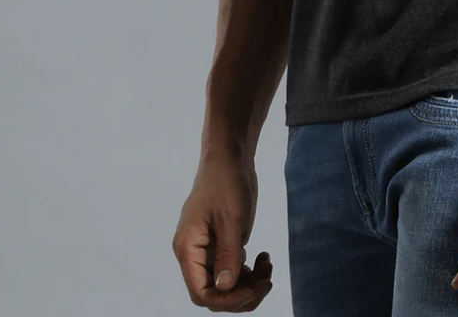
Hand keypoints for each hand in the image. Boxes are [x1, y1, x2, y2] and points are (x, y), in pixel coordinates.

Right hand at [171, 150, 272, 310]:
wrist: (231, 157)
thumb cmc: (227, 182)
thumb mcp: (231, 219)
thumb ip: (227, 255)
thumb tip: (225, 288)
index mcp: (188, 249)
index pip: (201, 293)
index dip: (227, 299)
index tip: (253, 289)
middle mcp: (195, 254)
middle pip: (215, 293)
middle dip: (243, 293)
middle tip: (268, 280)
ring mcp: (208, 250)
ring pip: (227, 284)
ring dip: (250, 283)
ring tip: (269, 266)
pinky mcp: (222, 244)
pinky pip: (234, 270)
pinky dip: (251, 271)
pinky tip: (265, 256)